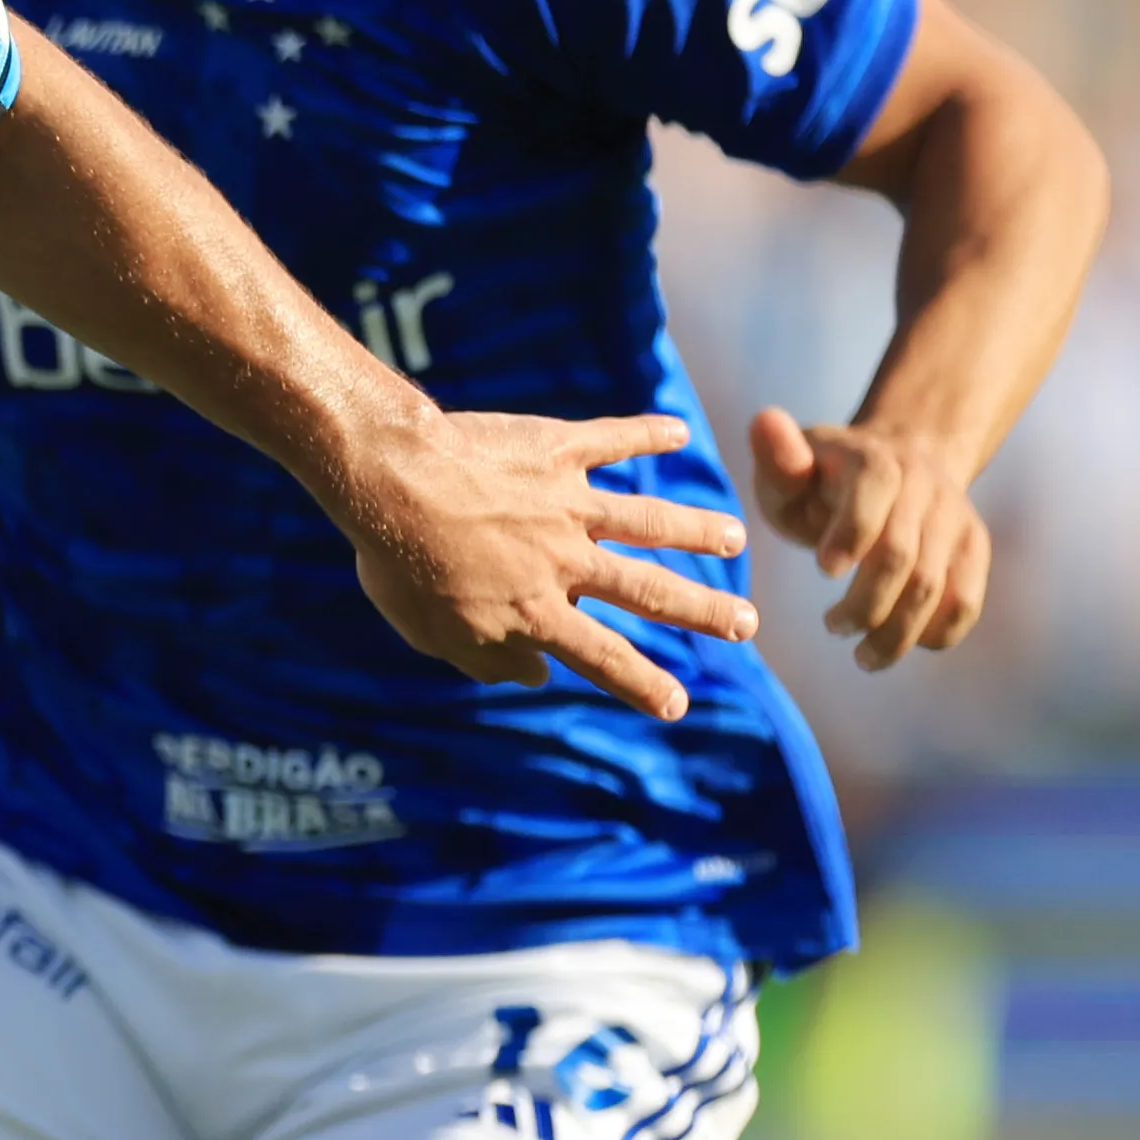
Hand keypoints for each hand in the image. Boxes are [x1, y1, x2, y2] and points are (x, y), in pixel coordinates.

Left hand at [328, 405, 757, 718]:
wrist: (392, 481)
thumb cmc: (399, 563)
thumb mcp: (432, 634)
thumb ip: (486, 660)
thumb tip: (535, 678)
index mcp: (537, 611)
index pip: (604, 658)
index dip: (644, 685)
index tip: (679, 704)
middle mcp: (566, 561)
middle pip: (649, 592)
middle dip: (703, 611)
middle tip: (748, 624)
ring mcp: (567, 503)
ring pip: (649, 519)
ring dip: (696, 530)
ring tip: (737, 537)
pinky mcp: (555, 449)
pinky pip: (610, 439)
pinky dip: (646, 434)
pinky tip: (678, 434)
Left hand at [745, 406, 990, 666]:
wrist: (897, 466)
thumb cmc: (823, 479)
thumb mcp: (791, 468)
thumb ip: (779, 458)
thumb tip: (764, 420)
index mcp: (875, 461)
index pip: (873, 494)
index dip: (850, 535)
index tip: (822, 569)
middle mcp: (925, 487)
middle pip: (901, 556)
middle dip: (864, 603)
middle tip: (833, 626)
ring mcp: (956, 519)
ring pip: (936, 587)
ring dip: (897, 633)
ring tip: (863, 657)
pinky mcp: (974, 550)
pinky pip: (967, 601)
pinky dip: (938, 634)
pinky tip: (903, 644)